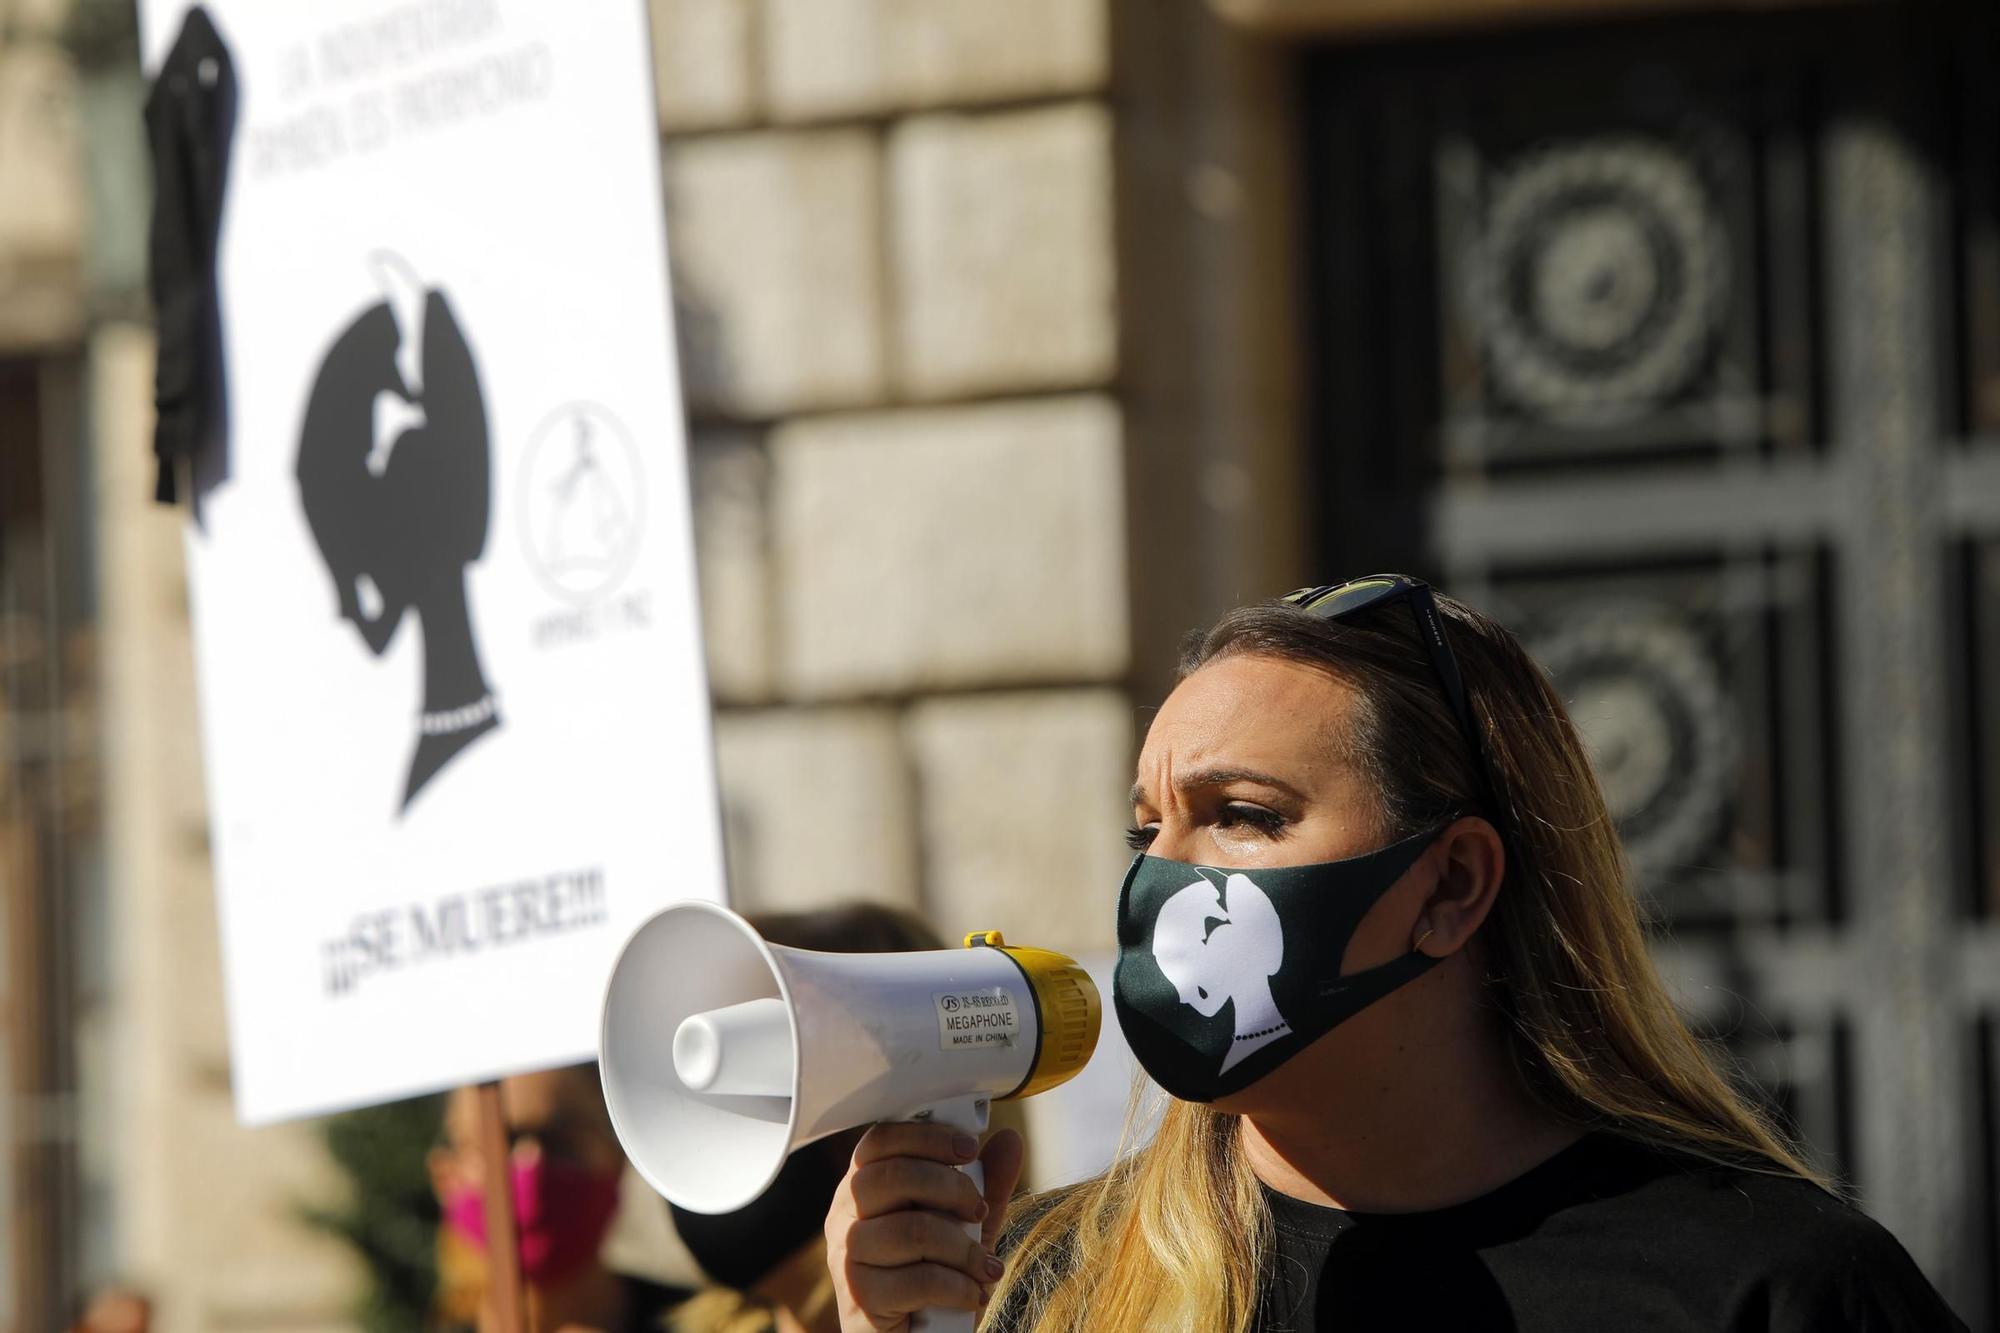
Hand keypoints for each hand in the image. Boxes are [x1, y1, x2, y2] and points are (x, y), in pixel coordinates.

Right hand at [825, 1122, 1024, 1332]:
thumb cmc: (931, 1281)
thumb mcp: (965, 1227)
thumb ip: (984, 1186)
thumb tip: (1010, 1140)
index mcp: (861, 1188)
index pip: (880, 1141)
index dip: (926, 1136)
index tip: (969, 1147)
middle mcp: (844, 1217)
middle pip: (893, 1176)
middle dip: (951, 1187)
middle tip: (979, 1210)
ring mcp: (846, 1259)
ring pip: (911, 1230)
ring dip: (963, 1247)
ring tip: (985, 1266)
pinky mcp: (860, 1299)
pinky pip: (919, 1280)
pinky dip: (959, 1286)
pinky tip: (973, 1293)